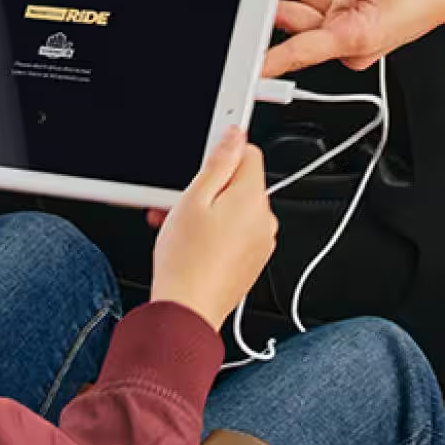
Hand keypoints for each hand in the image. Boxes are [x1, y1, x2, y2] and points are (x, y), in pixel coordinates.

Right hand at [147, 128, 276, 329]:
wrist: (187, 311)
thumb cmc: (186, 261)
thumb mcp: (193, 199)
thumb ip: (218, 162)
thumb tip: (235, 134)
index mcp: (252, 199)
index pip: (249, 152)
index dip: (222, 152)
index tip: (204, 157)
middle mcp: (264, 220)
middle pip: (240, 183)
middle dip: (209, 187)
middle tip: (180, 200)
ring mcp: (261, 242)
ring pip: (236, 210)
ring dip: (209, 211)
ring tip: (180, 226)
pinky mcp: (253, 261)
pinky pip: (238, 233)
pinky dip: (217, 232)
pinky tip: (192, 242)